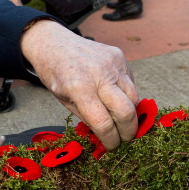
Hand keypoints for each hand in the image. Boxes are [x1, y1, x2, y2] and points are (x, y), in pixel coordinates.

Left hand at [21, 20, 138, 150]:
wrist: (54, 43)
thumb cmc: (55, 74)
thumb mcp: (64, 100)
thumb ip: (87, 117)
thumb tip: (107, 135)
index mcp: (79, 88)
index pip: (103, 123)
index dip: (111, 140)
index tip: (112, 147)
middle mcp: (99, 74)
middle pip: (127, 111)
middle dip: (129, 131)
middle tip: (125, 139)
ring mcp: (112, 63)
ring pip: (134, 97)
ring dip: (131, 113)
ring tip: (121, 120)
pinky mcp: (119, 56)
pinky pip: (131, 82)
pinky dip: (127, 94)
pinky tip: (115, 97)